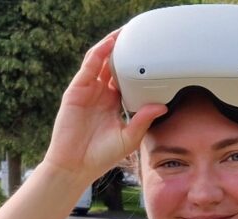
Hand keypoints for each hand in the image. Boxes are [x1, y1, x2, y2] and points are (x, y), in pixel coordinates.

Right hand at [43, 30, 166, 181]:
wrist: (75, 167)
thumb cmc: (99, 156)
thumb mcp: (129, 138)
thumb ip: (143, 120)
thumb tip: (163, 106)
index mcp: (112, 104)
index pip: (125, 78)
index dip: (135, 65)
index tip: (149, 55)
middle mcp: (99, 95)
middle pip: (112, 66)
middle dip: (123, 51)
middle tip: (137, 36)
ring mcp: (87, 92)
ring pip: (100, 62)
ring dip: (110, 47)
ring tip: (123, 33)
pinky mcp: (75, 92)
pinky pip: (88, 68)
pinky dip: (98, 54)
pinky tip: (108, 44)